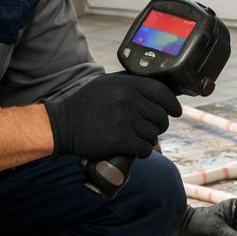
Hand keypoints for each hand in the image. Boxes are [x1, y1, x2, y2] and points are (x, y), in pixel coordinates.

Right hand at [43, 73, 180, 160]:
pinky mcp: (120, 139)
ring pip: (153, 133)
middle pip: (160, 116)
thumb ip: (129, 86)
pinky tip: (138, 150)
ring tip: (140, 139)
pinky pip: (144, 147)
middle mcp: (128, 99)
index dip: (172, 104)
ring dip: (150, 139)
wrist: (60, 124)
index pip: (161, 92)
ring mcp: (124, 119)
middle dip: (160, 125)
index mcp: (126, 84)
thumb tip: (154, 93)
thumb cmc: (83, 104)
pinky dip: (144, 151)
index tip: (176, 111)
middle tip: (154, 129)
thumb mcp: (105, 84)